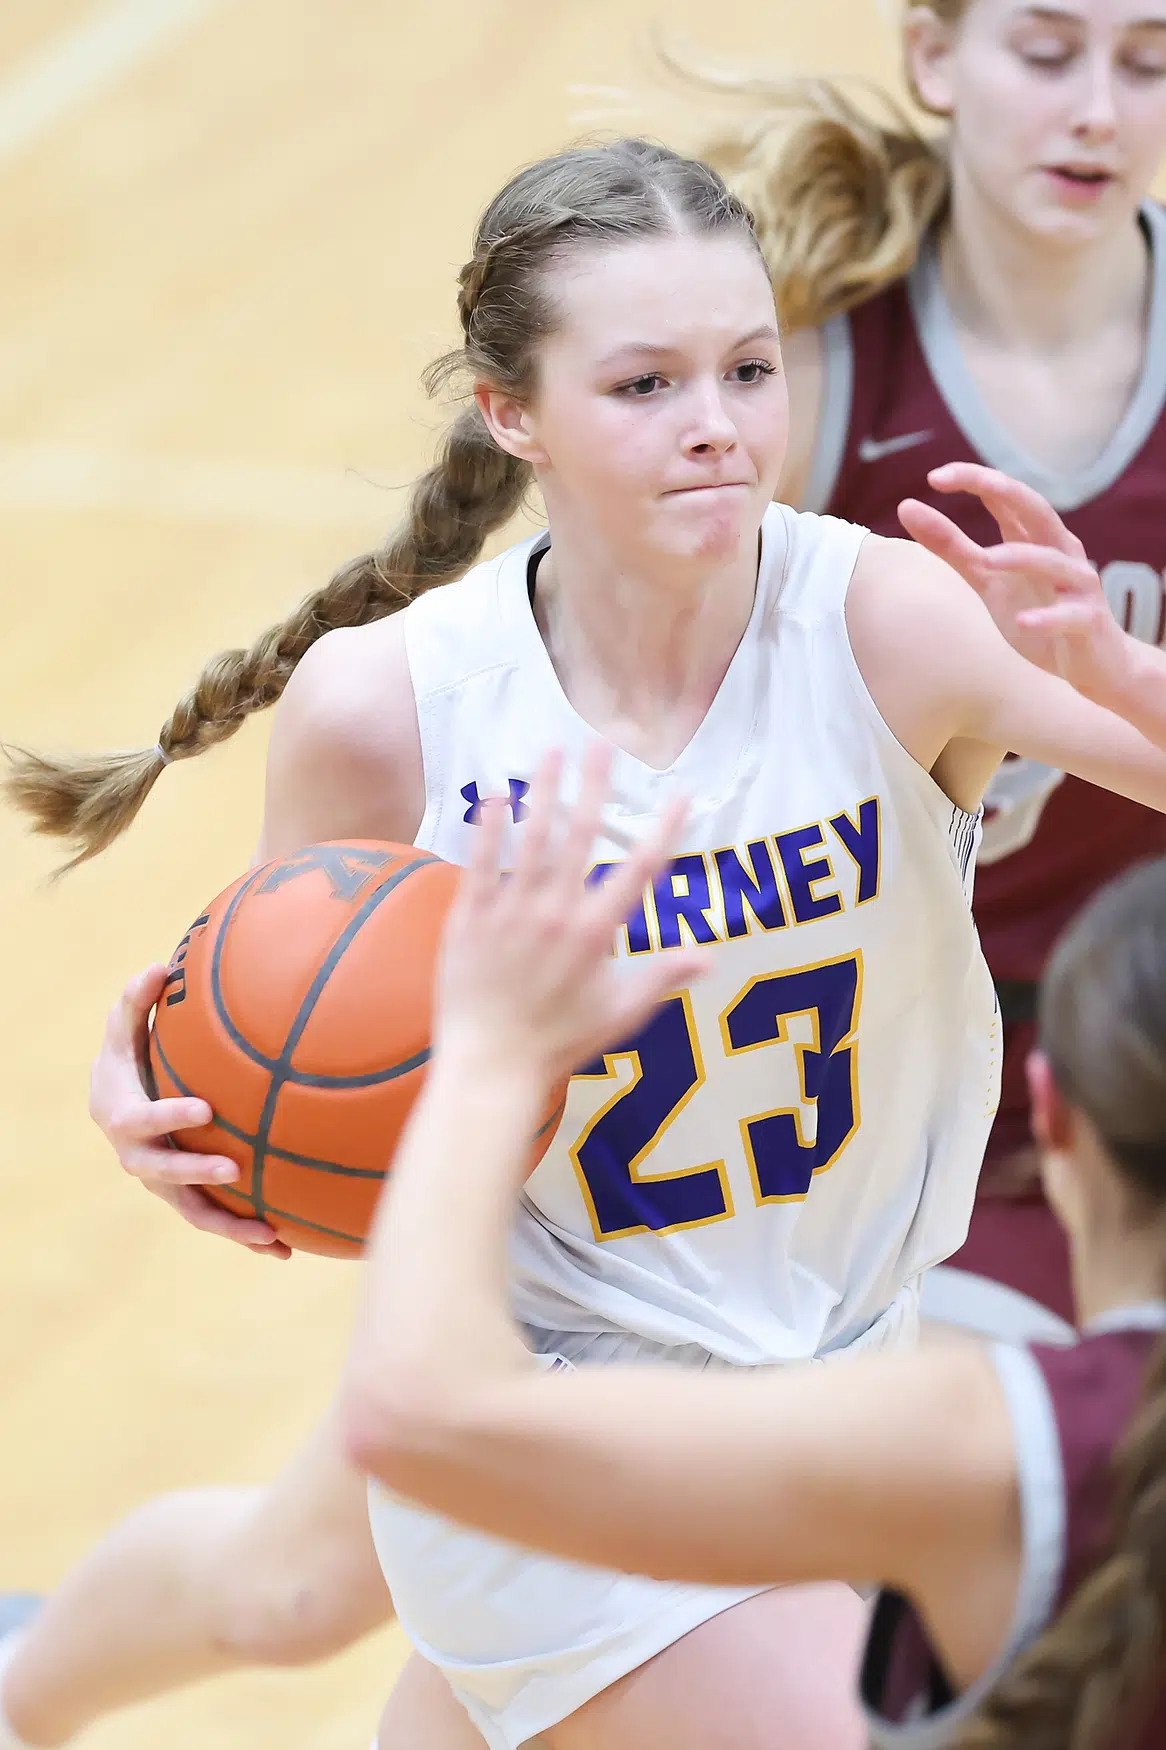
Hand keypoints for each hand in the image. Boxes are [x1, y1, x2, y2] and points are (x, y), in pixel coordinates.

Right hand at [90, 966, 289, 1257]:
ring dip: (230, 1227)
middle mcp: (140, 1159)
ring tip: (271, 1235)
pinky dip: (246, 1237)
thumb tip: (158, 967)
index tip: (205, 1109)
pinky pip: (216, 1221)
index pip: (143, 1121)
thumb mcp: (123, 1027)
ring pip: (194, 1213)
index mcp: (123, 1117)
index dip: (170, 1117)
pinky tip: (286, 1249)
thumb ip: (136, 1000)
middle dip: (197, 1176)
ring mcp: (163, 1184)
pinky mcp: (187, 1199)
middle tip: (234, 1172)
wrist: (114, 1103)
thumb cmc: (126, 1056)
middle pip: (165, 1176)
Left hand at [434, 746, 709, 1084]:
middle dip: (595, 786)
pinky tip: (494, 796)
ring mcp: (510, 912)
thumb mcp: (622, 1012)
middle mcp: (556, 913)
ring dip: (543, 791)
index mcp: (597, 934)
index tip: (682, 795)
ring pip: (531, 839)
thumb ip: (663, 977)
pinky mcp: (470, 918)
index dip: (664, 830)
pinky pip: (480, 864)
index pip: (639, 870)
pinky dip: (489, 830)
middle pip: (580, 837)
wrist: (491, 1066)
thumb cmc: (560, 1043)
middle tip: (603, 742)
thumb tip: (709, 956)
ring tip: (551, 751)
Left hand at [898, 463, 1130, 704]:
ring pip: (1054, 561)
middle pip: (1036, 510)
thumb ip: (952, 547)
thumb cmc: (1039, 613)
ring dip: (1022, 557)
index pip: (1006, 496)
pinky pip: (1071, 615)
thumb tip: (906, 508)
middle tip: (963, 482)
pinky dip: (1048, 617)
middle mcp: (1060, 552)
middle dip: (1003, 490)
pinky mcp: (1089, 622)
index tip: (935, 476)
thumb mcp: (987, 579)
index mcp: (1034, 537)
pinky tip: (1024, 622)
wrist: (1094, 663)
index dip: (975, 480)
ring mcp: (1078, 586)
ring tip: (987, 559)